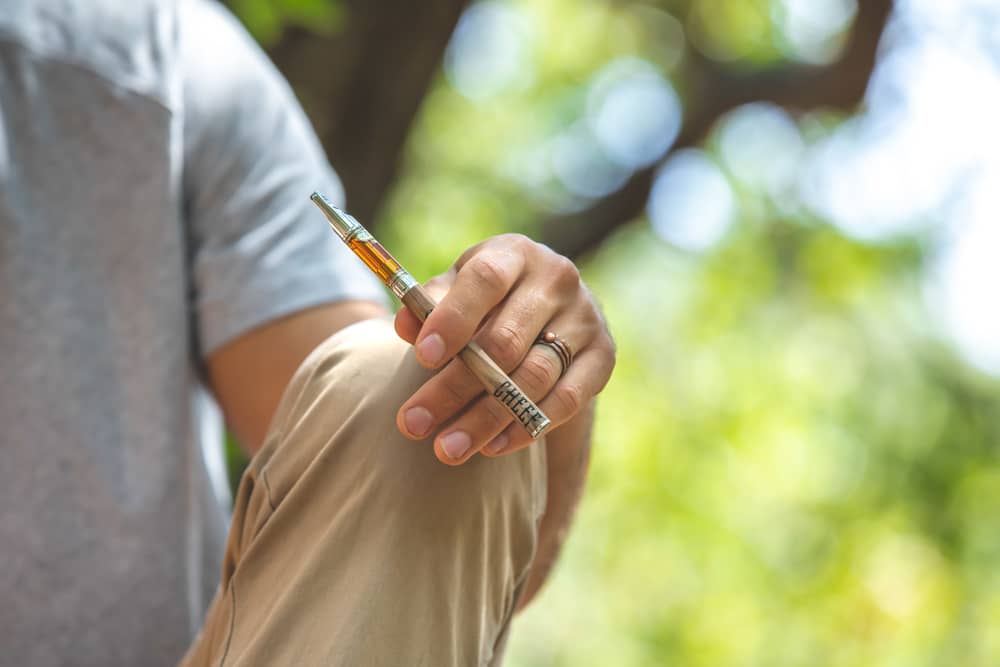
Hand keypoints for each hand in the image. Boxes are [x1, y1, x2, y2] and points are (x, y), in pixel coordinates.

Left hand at [393, 234, 614, 464]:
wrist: (552, 305)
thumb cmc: (488, 298)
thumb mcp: (458, 289)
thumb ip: (429, 304)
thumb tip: (406, 326)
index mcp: (515, 254)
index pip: (486, 280)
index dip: (453, 318)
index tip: (421, 356)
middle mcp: (556, 279)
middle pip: (504, 342)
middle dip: (453, 387)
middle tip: (413, 423)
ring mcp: (585, 318)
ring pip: (532, 377)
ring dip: (486, 419)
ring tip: (447, 449)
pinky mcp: (603, 356)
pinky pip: (567, 400)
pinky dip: (527, 426)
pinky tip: (492, 447)